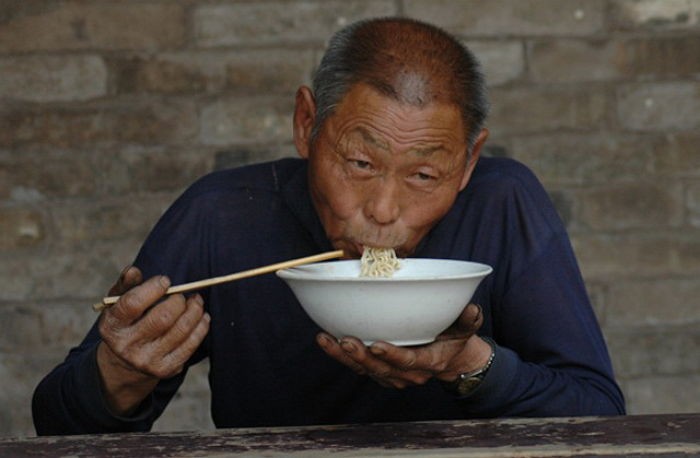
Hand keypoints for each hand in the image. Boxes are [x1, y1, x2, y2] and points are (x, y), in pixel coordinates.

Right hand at [96, 266, 209, 414]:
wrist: (126, 362)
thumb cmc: (127, 323)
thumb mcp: (118, 304)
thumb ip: (126, 285)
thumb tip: (133, 271)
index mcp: (112, 326)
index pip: (132, 304)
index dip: (153, 289)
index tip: (165, 281)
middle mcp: (127, 346)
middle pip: (161, 318)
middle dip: (178, 301)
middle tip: (182, 294)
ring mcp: (147, 360)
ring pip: (180, 330)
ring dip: (194, 310)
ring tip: (196, 301)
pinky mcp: (165, 369)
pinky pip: (191, 344)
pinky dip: (201, 326)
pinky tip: (202, 316)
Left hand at [316, 303, 489, 388]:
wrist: (450, 359)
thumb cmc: (455, 338)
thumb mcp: (466, 329)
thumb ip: (468, 320)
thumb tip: (472, 309)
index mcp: (428, 362)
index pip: (408, 362)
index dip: (392, 356)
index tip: (377, 345)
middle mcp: (407, 373)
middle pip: (380, 369)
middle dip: (361, 356)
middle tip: (346, 340)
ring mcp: (391, 374)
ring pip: (364, 369)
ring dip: (343, 356)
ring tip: (325, 340)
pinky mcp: (379, 370)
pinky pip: (357, 366)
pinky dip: (340, 355)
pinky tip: (325, 340)